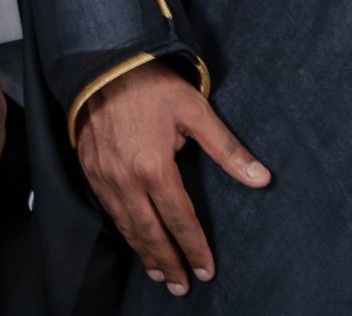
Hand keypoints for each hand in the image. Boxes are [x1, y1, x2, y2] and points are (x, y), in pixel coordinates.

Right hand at [76, 62, 269, 295]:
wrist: (102, 63)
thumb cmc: (151, 85)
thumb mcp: (196, 111)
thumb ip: (228, 150)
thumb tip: (261, 178)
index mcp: (154, 168)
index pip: (180, 220)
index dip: (195, 249)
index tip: (206, 270)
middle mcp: (126, 179)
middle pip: (151, 233)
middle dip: (169, 263)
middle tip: (183, 287)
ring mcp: (104, 177)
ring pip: (127, 227)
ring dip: (145, 253)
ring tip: (160, 273)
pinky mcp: (90, 169)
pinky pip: (109, 211)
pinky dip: (124, 231)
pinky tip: (134, 240)